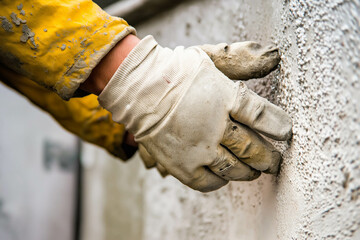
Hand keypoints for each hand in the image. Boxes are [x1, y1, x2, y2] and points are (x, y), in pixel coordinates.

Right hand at [98, 36, 291, 191]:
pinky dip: (221, 181)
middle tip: (276, 162)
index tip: (286, 133)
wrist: (137, 89)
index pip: (262, 116)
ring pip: (234, 169)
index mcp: (224, 97)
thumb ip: (242, 59)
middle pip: (253, 149)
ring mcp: (198, 149)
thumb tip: (275, 56)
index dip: (279, 127)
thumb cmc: (175, 72)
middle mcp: (214, 126)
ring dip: (249, 172)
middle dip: (269, 158)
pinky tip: (224, 175)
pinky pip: (209, 182)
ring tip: (255, 171)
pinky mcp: (182, 165)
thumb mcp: (211, 57)